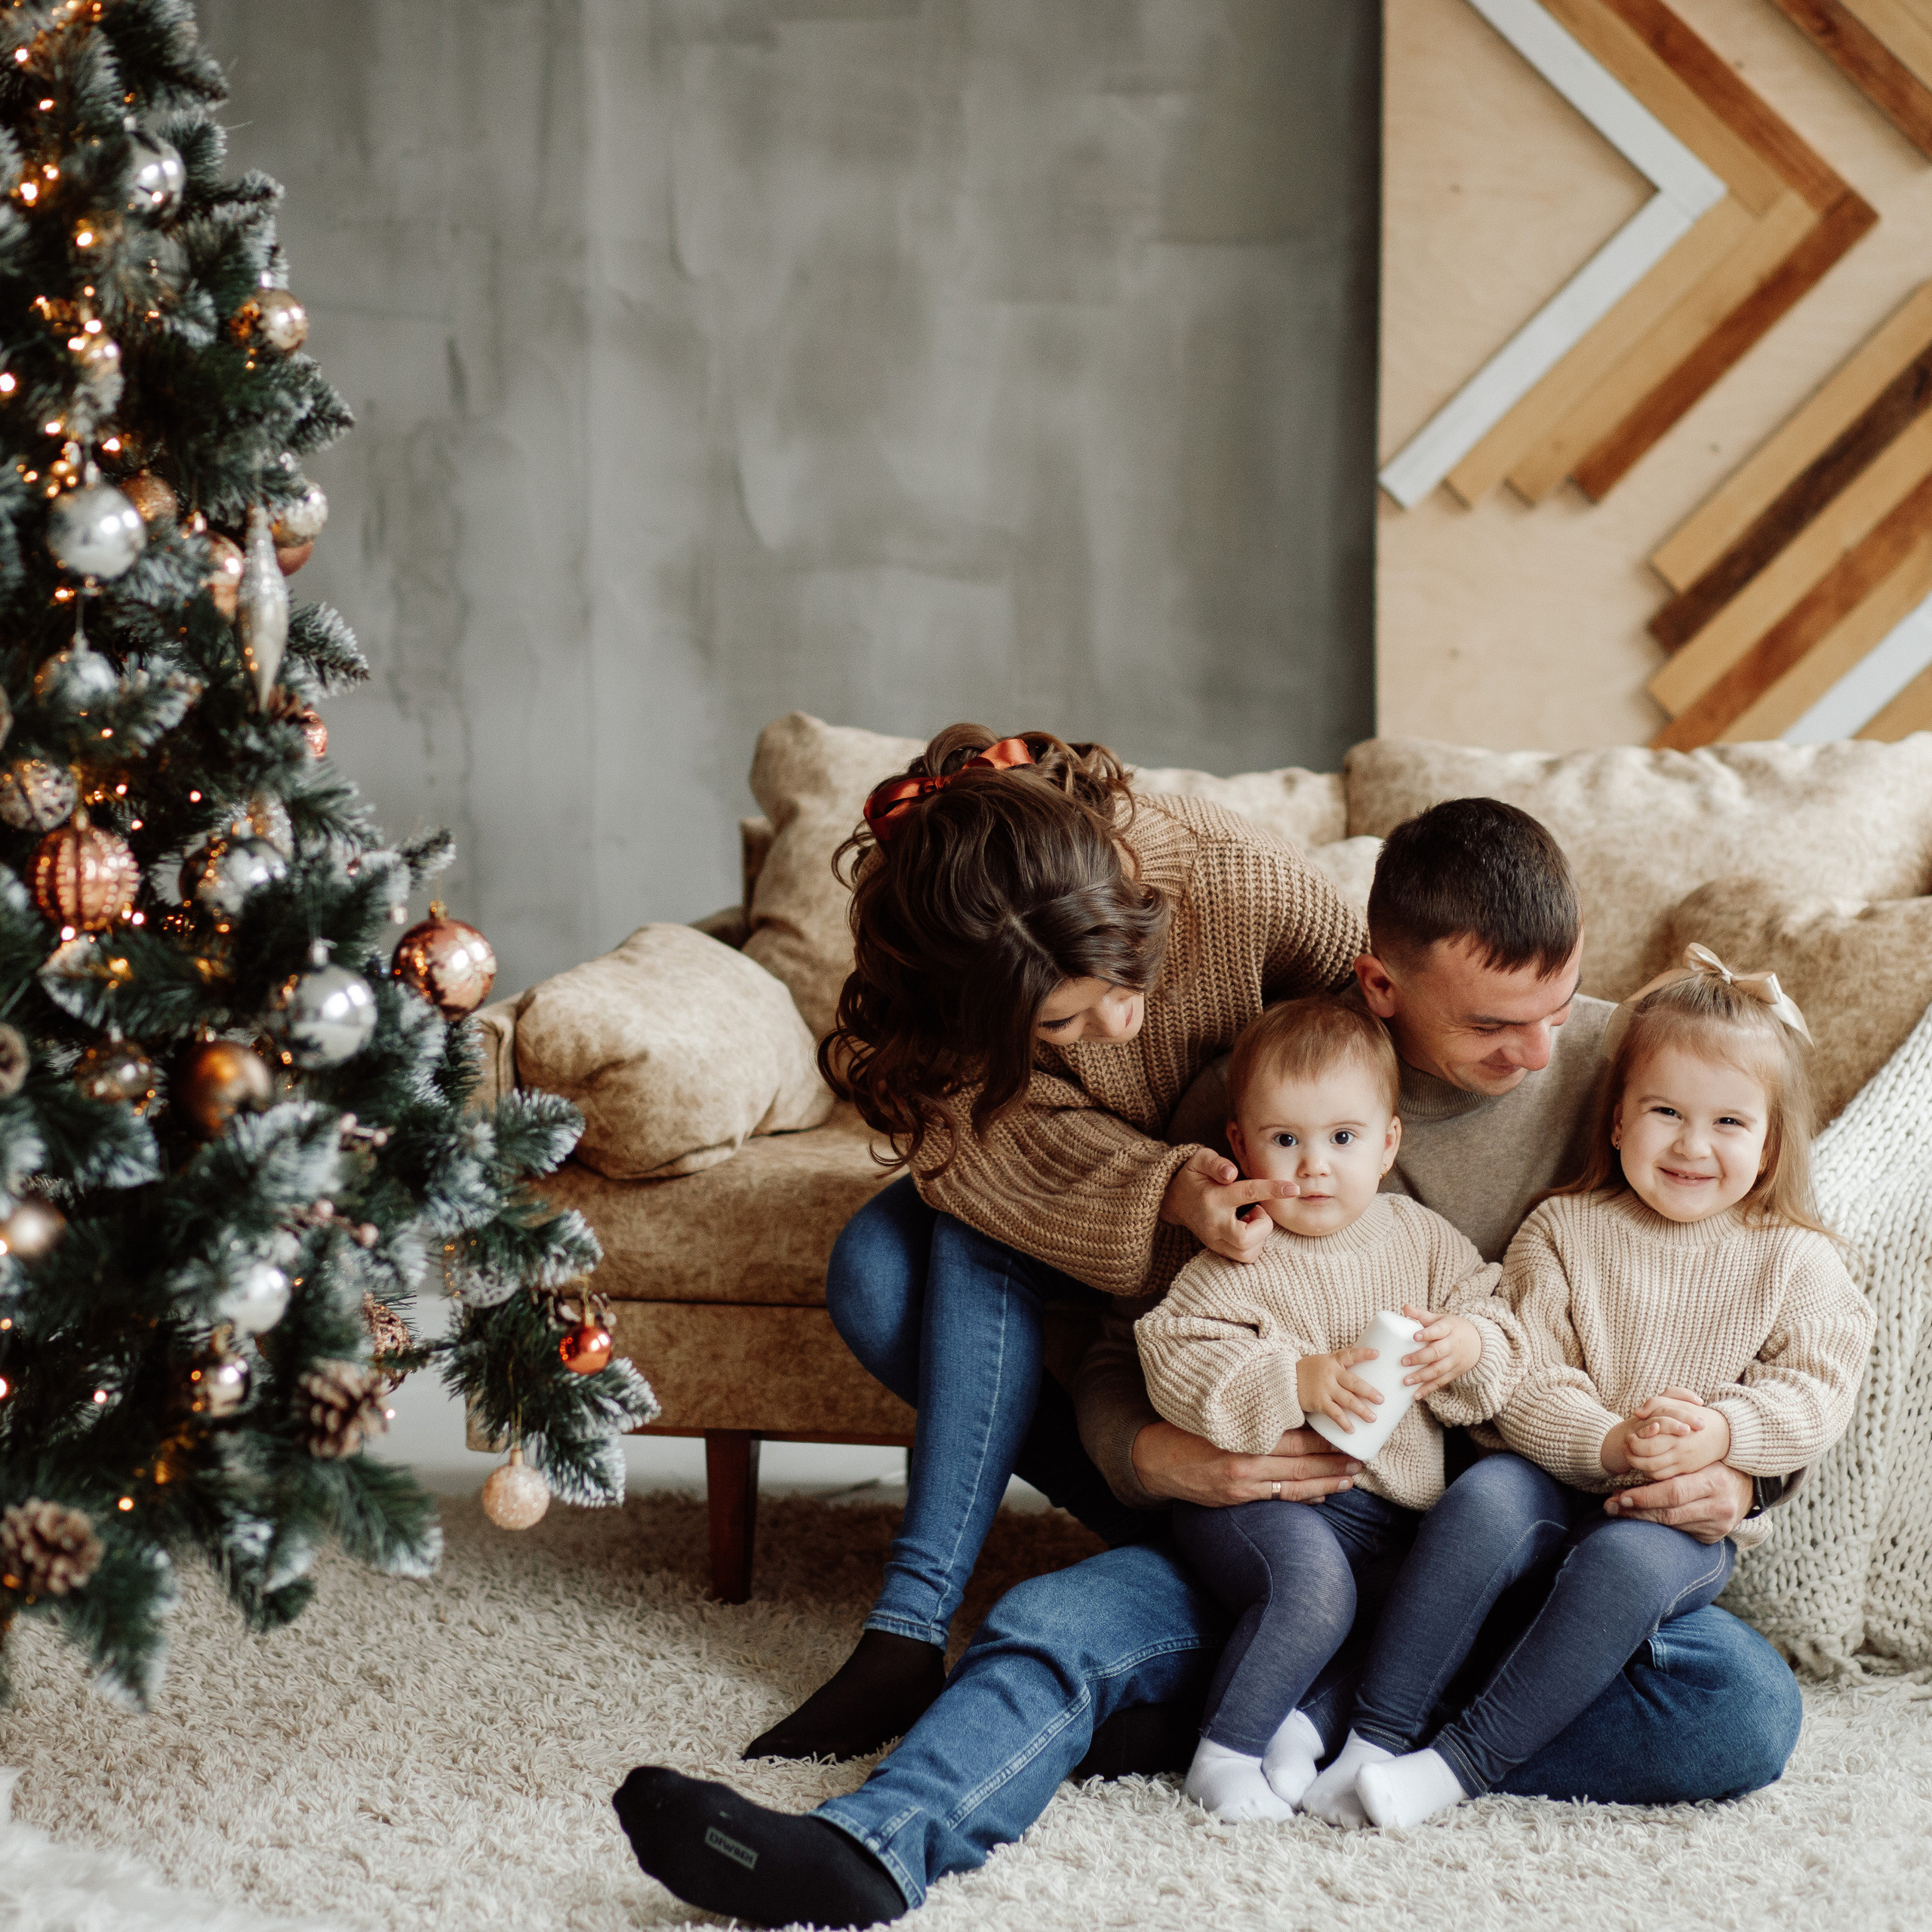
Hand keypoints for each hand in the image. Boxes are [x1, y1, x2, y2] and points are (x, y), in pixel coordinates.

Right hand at [1130, 1420, 1361, 1506]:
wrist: (1156, 1460)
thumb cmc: (1189, 1430)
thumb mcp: (1220, 1417)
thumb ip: (1253, 1419)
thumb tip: (1292, 1416)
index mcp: (1243, 1437)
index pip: (1292, 1439)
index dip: (1322, 1441)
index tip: (1345, 1438)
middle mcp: (1245, 1463)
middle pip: (1300, 1464)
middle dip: (1332, 1463)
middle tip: (1359, 1461)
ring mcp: (1242, 1485)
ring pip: (1294, 1485)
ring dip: (1325, 1483)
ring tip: (1349, 1480)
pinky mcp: (1237, 1499)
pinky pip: (1277, 1498)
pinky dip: (1301, 1496)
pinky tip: (1321, 1495)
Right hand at [1159, 1147, 1298, 1264]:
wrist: (1173, 1200)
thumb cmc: (1193, 1177)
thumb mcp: (1199, 1160)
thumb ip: (1215, 1163)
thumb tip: (1231, 1173)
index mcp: (1213, 1198)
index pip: (1248, 1193)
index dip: (1273, 1190)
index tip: (1293, 1189)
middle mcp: (1213, 1223)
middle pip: (1245, 1238)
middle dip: (1262, 1225)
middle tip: (1257, 1211)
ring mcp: (1214, 1240)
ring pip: (1247, 1253)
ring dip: (1259, 1236)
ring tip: (1250, 1219)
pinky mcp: (1218, 1250)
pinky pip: (1245, 1257)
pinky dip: (1253, 1245)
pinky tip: (1245, 1229)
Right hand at [1296, 1346, 1381, 1433]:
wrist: (1285, 1380)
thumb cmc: (1309, 1369)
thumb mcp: (1323, 1359)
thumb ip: (1339, 1357)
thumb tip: (1355, 1347)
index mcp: (1333, 1361)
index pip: (1350, 1355)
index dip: (1363, 1354)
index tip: (1377, 1354)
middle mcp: (1330, 1374)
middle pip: (1353, 1382)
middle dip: (1368, 1391)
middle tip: (1381, 1400)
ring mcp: (1325, 1389)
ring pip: (1347, 1400)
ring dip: (1361, 1410)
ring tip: (1373, 1418)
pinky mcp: (1319, 1402)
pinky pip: (1334, 1413)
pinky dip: (1343, 1422)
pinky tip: (1352, 1429)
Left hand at [1398, 1305, 1481, 1395]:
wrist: (1479, 1342)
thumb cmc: (1453, 1328)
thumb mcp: (1441, 1318)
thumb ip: (1422, 1315)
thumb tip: (1404, 1307)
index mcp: (1449, 1328)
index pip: (1438, 1330)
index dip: (1427, 1333)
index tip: (1414, 1337)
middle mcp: (1453, 1345)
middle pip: (1437, 1352)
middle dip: (1420, 1358)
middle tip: (1403, 1362)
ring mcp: (1455, 1360)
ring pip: (1438, 1370)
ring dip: (1422, 1377)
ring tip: (1406, 1381)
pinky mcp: (1454, 1373)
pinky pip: (1441, 1382)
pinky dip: (1429, 1389)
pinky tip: (1416, 1395)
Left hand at [1603, 1462, 1752, 1543]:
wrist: (1747, 1485)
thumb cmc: (1714, 1463)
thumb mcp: (1699, 1456)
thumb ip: (1672, 1461)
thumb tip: (1633, 1461)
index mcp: (1715, 1481)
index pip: (1674, 1492)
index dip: (1645, 1496)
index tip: (1621, 1496)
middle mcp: (1720, 1507)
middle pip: (1670, 1513)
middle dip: (1637, 1510)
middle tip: (1612, 1506)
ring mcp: (1719, 1525)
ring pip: (1672, 1525)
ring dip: (1642, 1519)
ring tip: (1619, 1510)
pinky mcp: (1714, 1536)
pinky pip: (1680, 1531)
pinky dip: (1658, 1525)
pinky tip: (1641, 1517)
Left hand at [1624, 1395, 1729, 1480]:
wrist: (1724, 1433)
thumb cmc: (1696, 1413)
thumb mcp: (1677, 1401)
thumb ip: (1656, 1402)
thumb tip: (1638, 1412)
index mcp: (1676, 1434)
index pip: (1648, 1445)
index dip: (1634, 1443)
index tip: (1630, 1436)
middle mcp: (1679, 1451)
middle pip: (1649, 1461)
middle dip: (1632, 1456)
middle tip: (1627, 1447)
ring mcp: (1683, 1462)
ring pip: (1655, 1472)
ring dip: (1639, 1466)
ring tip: (1632, 1455)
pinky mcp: (1686, 1470)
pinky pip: (1664, 1477)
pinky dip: (1651, 1473)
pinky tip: (1646, 1463)